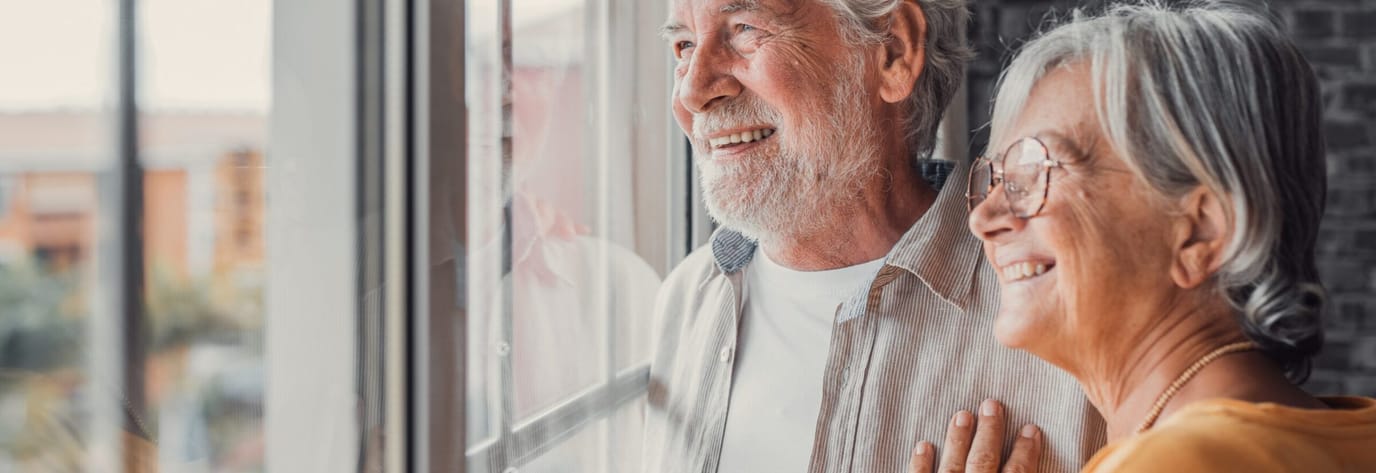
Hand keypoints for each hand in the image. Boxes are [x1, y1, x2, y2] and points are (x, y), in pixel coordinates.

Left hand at [910, 399, 1042, 472]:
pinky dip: (920, 463)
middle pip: (983, 460)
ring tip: (962, 415)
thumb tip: (1041, 471)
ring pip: (953, 466)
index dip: (1025, 450)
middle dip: (989, 431)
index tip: (1030, 428)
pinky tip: (923, 445)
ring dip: (957, 439)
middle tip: (991, 404)